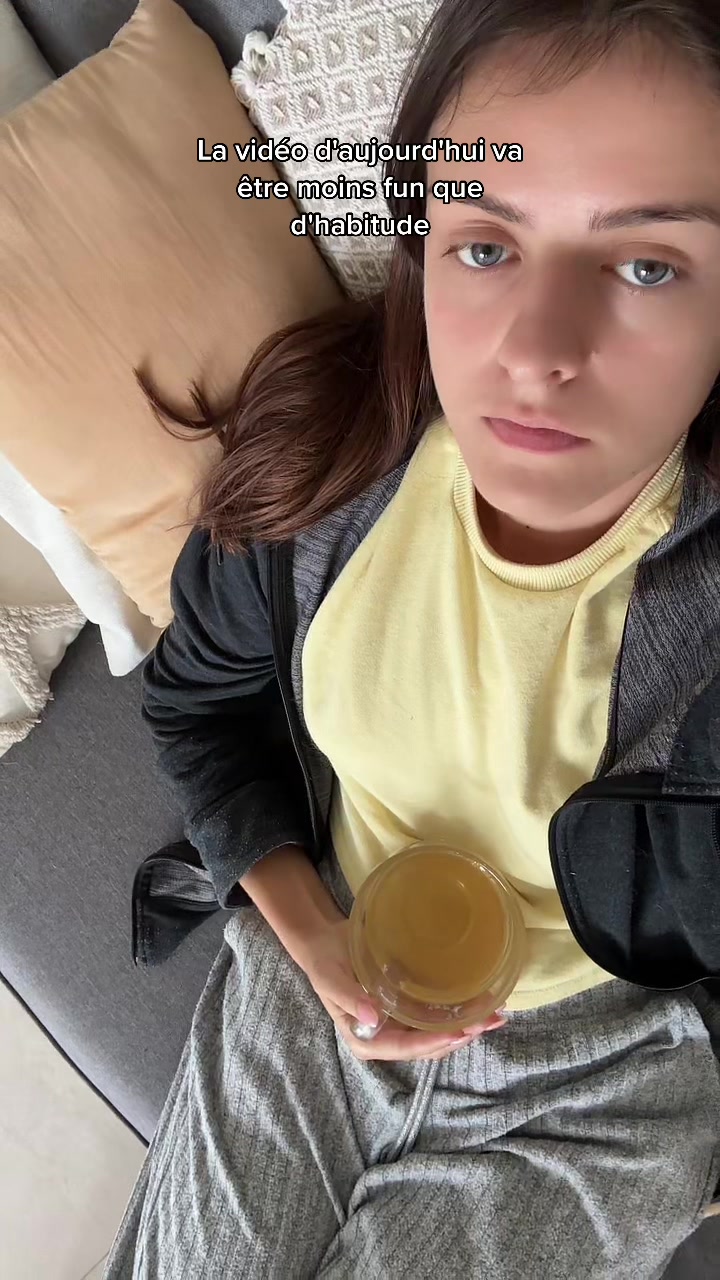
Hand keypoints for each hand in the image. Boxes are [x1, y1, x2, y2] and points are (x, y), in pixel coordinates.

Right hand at [295, 916, 505, 1062]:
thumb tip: (374, 1018)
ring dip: (465, 1027)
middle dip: (459, 1036)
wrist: (324, 943)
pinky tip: (479, 1003)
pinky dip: (457, 1013)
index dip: (433, 1043)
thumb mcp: (331, 978)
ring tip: (494, 1015)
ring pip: (436, 1035)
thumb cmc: (325, 962)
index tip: (459, 1034)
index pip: (404, 1048)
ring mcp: (398, 1025)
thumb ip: (350, 999)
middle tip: (489, 1021)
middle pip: (427, 1046)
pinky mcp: (407, 1010)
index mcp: (365, 1039)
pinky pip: (434, 1018)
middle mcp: (385, 1038)